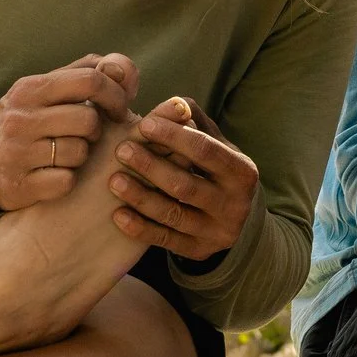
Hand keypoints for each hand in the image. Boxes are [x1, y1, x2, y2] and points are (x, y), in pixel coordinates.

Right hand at [0, 54, 139, 211]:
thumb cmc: (29, 120)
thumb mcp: (47, 90)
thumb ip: (86, 73)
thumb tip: (123, 68)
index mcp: (30, 88)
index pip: (90, 80)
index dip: (115, 95)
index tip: (119, 110)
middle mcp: (20, 118)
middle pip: (88, 120)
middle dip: (95, 130)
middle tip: (84, 135)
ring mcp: (17, 152)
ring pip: (79, 152)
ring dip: (80, 156)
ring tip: (64, 153)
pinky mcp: (20, 184)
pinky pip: (66, 181)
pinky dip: (67, 180)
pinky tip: (54, 174)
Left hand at [108, 97, 259, 263]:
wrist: (233, 218)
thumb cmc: (215, 170)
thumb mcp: (215, 144)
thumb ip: (194, 122)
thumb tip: (175, 104)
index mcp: (242, 171)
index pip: (205, 151)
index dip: (173, 137)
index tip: (144, 124)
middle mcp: (235, 205)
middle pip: (186, 185)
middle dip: (151, 166)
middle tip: (121, 150)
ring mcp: (218, 232)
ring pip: (173, 214)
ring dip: (141, 197)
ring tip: (114, 180)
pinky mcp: (200, 251)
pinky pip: (166, 241)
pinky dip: (141, 228)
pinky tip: (118, 215)